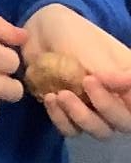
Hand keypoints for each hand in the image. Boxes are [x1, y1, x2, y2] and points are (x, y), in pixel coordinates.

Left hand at [23, 4, 130, 140]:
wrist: (40, 31)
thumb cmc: (75, 36)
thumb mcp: (96, 54)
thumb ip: (114, 75)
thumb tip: (130, 83)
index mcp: (129, 82)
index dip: (130, 102)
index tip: (108, 79)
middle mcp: (117, 100)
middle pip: (124, 123)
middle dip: (107, 107)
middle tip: (87, 82)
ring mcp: (94, 109)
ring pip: (100, 131)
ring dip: (81, 116)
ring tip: (61, 94)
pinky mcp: (71, 114)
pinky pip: (72, 130)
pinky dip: (61, 119)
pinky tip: (49, 99)